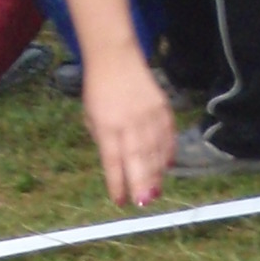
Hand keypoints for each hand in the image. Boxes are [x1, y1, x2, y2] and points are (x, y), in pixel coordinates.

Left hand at [81, 47, 174, 206]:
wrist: (116, 58)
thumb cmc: (99, 91)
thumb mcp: (91, 117)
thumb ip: (105, 141)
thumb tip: (119, 166)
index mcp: (107, 124)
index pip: (113, 159)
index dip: (117, 182)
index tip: (120, 200)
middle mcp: (129, 121)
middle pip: (137, 157)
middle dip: (141, 182)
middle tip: (143, 203)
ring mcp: (148, 114)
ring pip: (155, 149)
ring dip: (156, 173)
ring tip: (155, 193)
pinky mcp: (162, 107)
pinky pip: (167, 135)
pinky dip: (168, 152)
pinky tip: (166, 167)